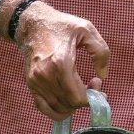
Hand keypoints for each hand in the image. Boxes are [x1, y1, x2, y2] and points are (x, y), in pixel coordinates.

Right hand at [13, 0, 110, 121]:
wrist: (32, 23)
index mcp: (61, 62)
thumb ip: (101, 53)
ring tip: (80, 89)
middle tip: (92, 85)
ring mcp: (35, 81)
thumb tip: (103, 76)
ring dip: (73, 105)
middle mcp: (45, 75)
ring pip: (57, 108)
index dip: (92, 97)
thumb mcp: (87, 30)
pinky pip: (43, 107)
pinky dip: (57, 111)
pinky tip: (68, 102)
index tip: (98, 84)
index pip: (77, 97)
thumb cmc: (61, 25)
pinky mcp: (30, 84)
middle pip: (69, 104)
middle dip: (85, 99)